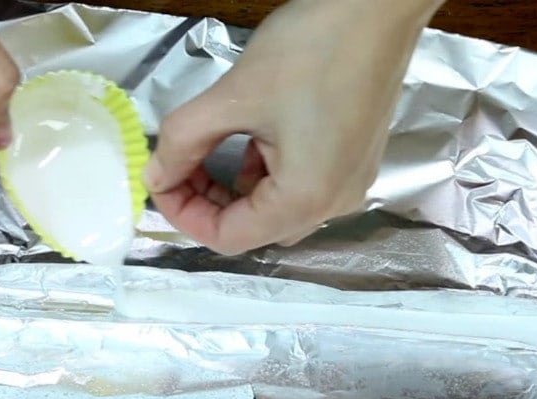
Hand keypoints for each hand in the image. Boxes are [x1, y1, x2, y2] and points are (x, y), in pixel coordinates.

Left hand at [145, 0, 442, 254]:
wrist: (380, 9)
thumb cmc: (315, 49)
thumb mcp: (235, 95)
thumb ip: (184, 141)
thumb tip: (155, 173)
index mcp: (306, 199)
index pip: (228, 237)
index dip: (184, 214)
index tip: (160, 178)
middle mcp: (334, 205)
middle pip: (254, 228)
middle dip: (209, 200)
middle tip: (180, 159)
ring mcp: (350, 184)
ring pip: (277, 208)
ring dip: (237, 185)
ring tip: (214, 140)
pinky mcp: (355, 162)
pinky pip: (302, 185)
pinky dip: (268, 171)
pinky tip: (254, 134)